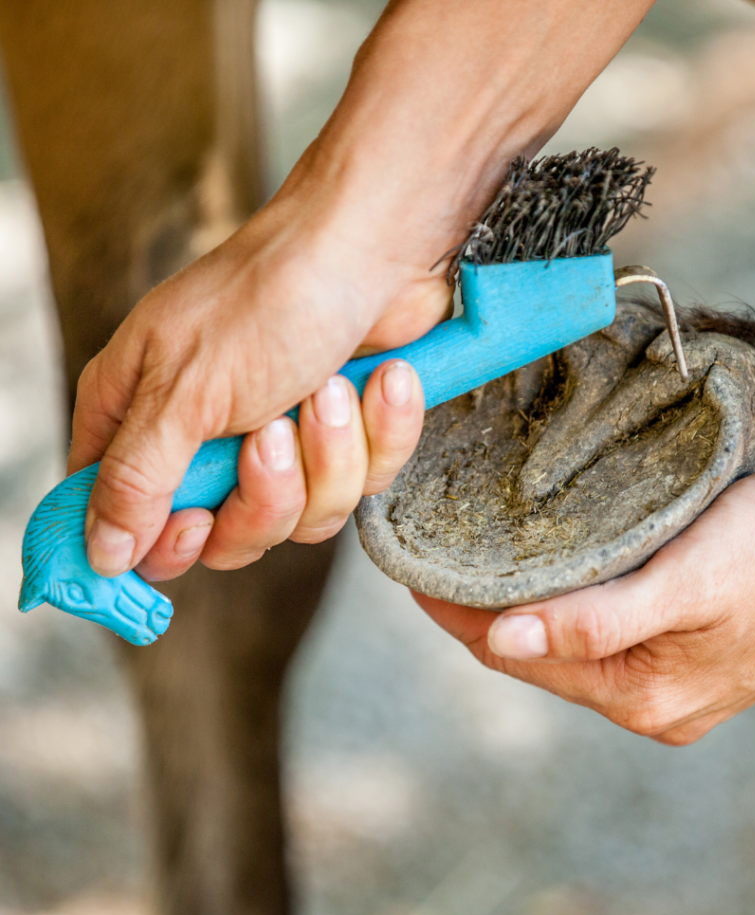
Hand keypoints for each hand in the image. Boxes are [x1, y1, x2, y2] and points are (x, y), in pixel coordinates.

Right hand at [69, 155, 444, 580]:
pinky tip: (380, 381)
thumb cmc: (272, 299)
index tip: (195, 522)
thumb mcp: (186, 391)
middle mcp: (209, 439)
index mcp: (144, 418)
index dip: (161, 543)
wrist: (377, 252)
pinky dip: (378, 434)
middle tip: (272, 433)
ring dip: (329, 455)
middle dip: (266, 495)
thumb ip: (139, 477)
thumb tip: (101, 550)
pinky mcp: (347, 442)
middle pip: (229, 538)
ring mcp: (284, 445)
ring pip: (304, 518)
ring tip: (329, 389)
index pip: (127, 524)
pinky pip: (363, 486)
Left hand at [415, 457, 754, 745]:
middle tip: (433, 555)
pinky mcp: (693, 655)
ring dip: (524, 609)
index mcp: (643, 694)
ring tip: (477, 560)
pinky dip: (567, 609)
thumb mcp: (688, 580)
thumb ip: (597, 621)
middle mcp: (652, 702)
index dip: (455, 616)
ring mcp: (674, 683)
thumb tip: (503, 645)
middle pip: (537, 658)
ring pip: (568, 648)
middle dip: (481, 614)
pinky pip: (604, 639)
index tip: (409, 571)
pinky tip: (552, 576)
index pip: (516, 657)